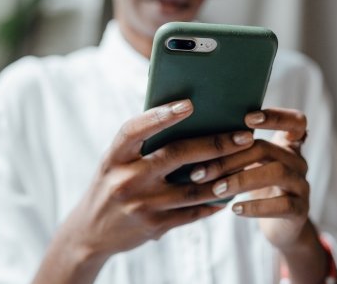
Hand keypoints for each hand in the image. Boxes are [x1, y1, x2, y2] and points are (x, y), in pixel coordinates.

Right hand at [33, 99, 254, 283]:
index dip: (160, 116)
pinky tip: (228, 195)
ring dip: (223, 176)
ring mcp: (140, 206)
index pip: (135, 130)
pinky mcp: (153, 227)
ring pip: (192, 189)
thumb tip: (186, 124)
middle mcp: (126, 180)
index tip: (189, 104)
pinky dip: (212, 204)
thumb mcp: (115, 162)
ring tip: (246, 163)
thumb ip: (142, 146)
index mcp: (114, 157)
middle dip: (215, 144)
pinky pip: (191, 213)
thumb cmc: (109, 185)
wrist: (89, 232)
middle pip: (176, 156)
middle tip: (244, 136)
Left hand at [189, 108, 308, 249]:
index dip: (275, 117)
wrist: (280, 226)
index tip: (247, 118)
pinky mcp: (301, 210)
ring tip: (216, 190)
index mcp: (287, 145)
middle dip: (230, 158)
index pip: (294, 121)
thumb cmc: (257, 187)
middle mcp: (298, 161)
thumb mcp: (250, 164)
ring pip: (277, 173)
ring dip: (241, 180)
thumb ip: (236, 148)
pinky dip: (256, 206)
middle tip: (201, 171)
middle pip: (267, 149)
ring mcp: (302, 185)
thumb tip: (195, 136)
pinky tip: (234, 209)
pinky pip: (282, 205)